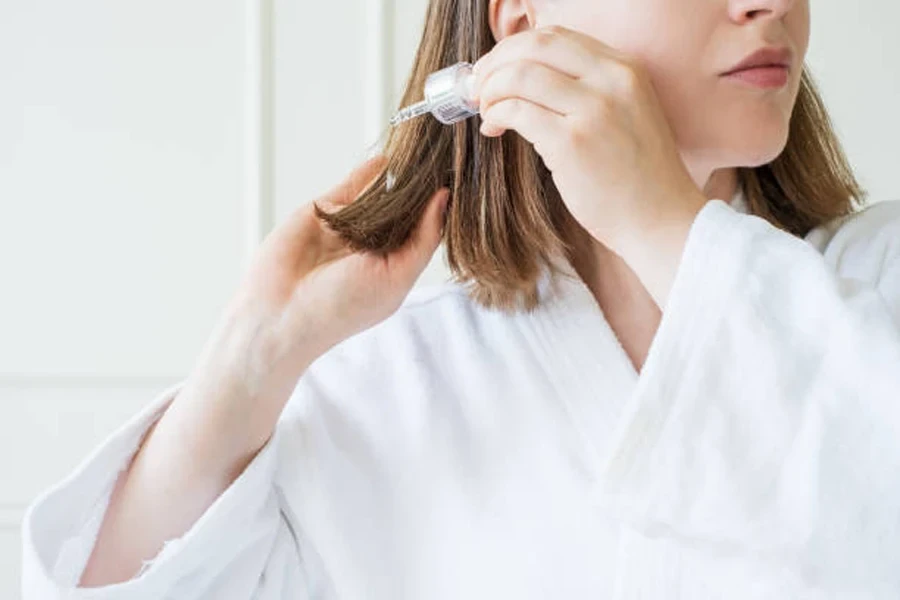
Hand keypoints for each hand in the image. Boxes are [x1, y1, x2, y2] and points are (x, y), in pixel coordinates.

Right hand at [223, 155, 448, 393]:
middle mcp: (372, 247)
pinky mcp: (324, 211)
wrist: (282, 310)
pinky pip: (350, 186)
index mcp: (394, 268)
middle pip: (404, 210)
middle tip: (447, 160)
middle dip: (422, 190)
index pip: (424, 232)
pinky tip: (387, 159)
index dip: (440, 211)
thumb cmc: (343, 306)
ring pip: (378, 196)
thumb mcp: (397, 277)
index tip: (465, 185)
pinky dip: (367, 172)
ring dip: (398, 178)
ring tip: (424, 153)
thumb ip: (423, 239)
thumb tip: (444, 199)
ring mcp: (348, 228)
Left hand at [471, 26, 708, 304]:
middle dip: (496, 62)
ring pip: (519, 76)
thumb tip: (526, 81)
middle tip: (477, 86)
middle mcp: (612, 80)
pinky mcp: (573, 143)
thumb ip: (588, 91)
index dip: (516, 48)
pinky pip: (517, 112)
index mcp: (625, 68)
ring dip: (490, 90)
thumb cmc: (637, 177)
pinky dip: (496, 115)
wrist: (662, 221)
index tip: (496, 67)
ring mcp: (594, 110)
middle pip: (534, 46)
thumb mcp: (626, 114)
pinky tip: (494, 129)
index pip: (557, 37)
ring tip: (485, 110)